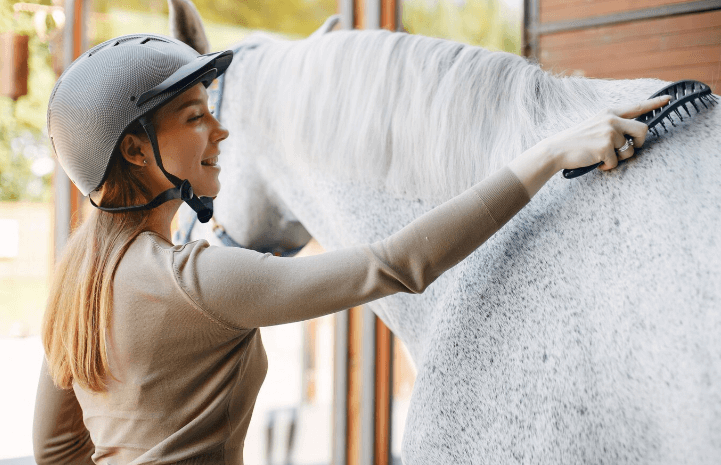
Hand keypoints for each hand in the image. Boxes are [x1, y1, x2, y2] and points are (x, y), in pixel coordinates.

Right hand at [542, 95, 671, 171]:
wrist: (557, 150)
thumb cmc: (576, 141)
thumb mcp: (595, 125)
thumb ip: (613, 126)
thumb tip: (631, 139)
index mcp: (609, 113)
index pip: (637, 106)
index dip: (655, 103)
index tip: (668, 99)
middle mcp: (611, 120)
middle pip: (643, 129)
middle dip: (640, 142)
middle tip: (629, 148)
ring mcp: (609, 132)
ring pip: (630, 150)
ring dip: (619, 158)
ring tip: (603, 157)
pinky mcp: (605, 147)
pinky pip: (616, 162)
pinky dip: (607, 166)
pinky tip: (596, 162)